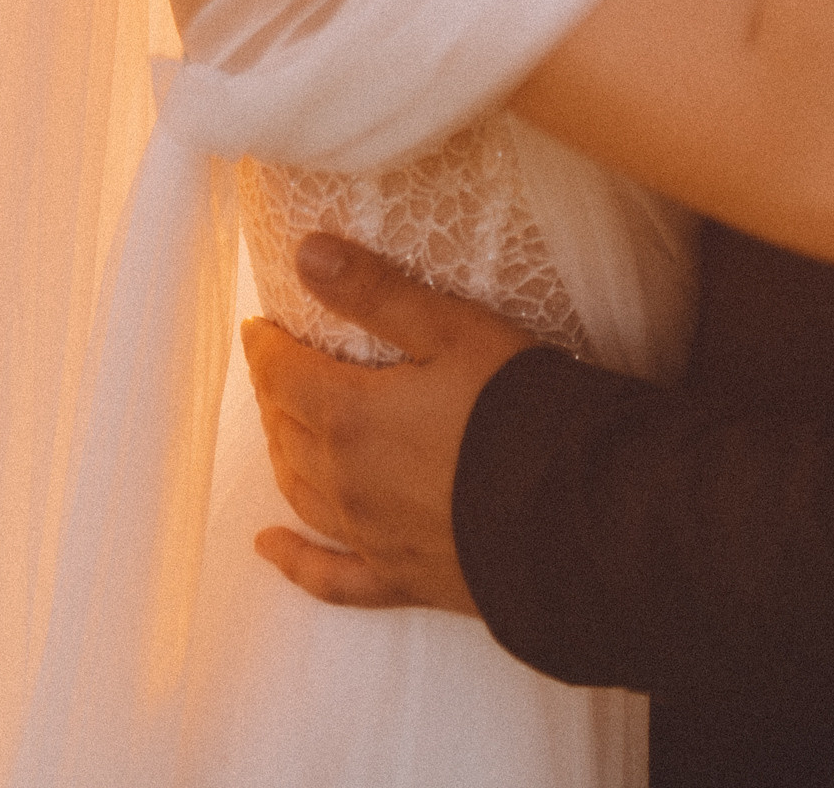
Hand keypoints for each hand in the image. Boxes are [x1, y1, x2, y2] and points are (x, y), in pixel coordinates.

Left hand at [242, 235, 534, 613]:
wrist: (575, 511)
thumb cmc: (516, 408)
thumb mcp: (451, 329)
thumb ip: (375, 292)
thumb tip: (305, 254)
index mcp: (351, 416)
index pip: (283, 375)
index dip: (265, 347)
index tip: (258, 325)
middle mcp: (346, 482)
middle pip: (287, 433)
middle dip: (274, 395)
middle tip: (276, 367)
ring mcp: (370, 536)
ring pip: (301, 493)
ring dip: (283, 456)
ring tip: (280, 429)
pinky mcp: (400, 578)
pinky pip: (330, 577)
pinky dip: (294, 562)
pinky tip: (270, 548)